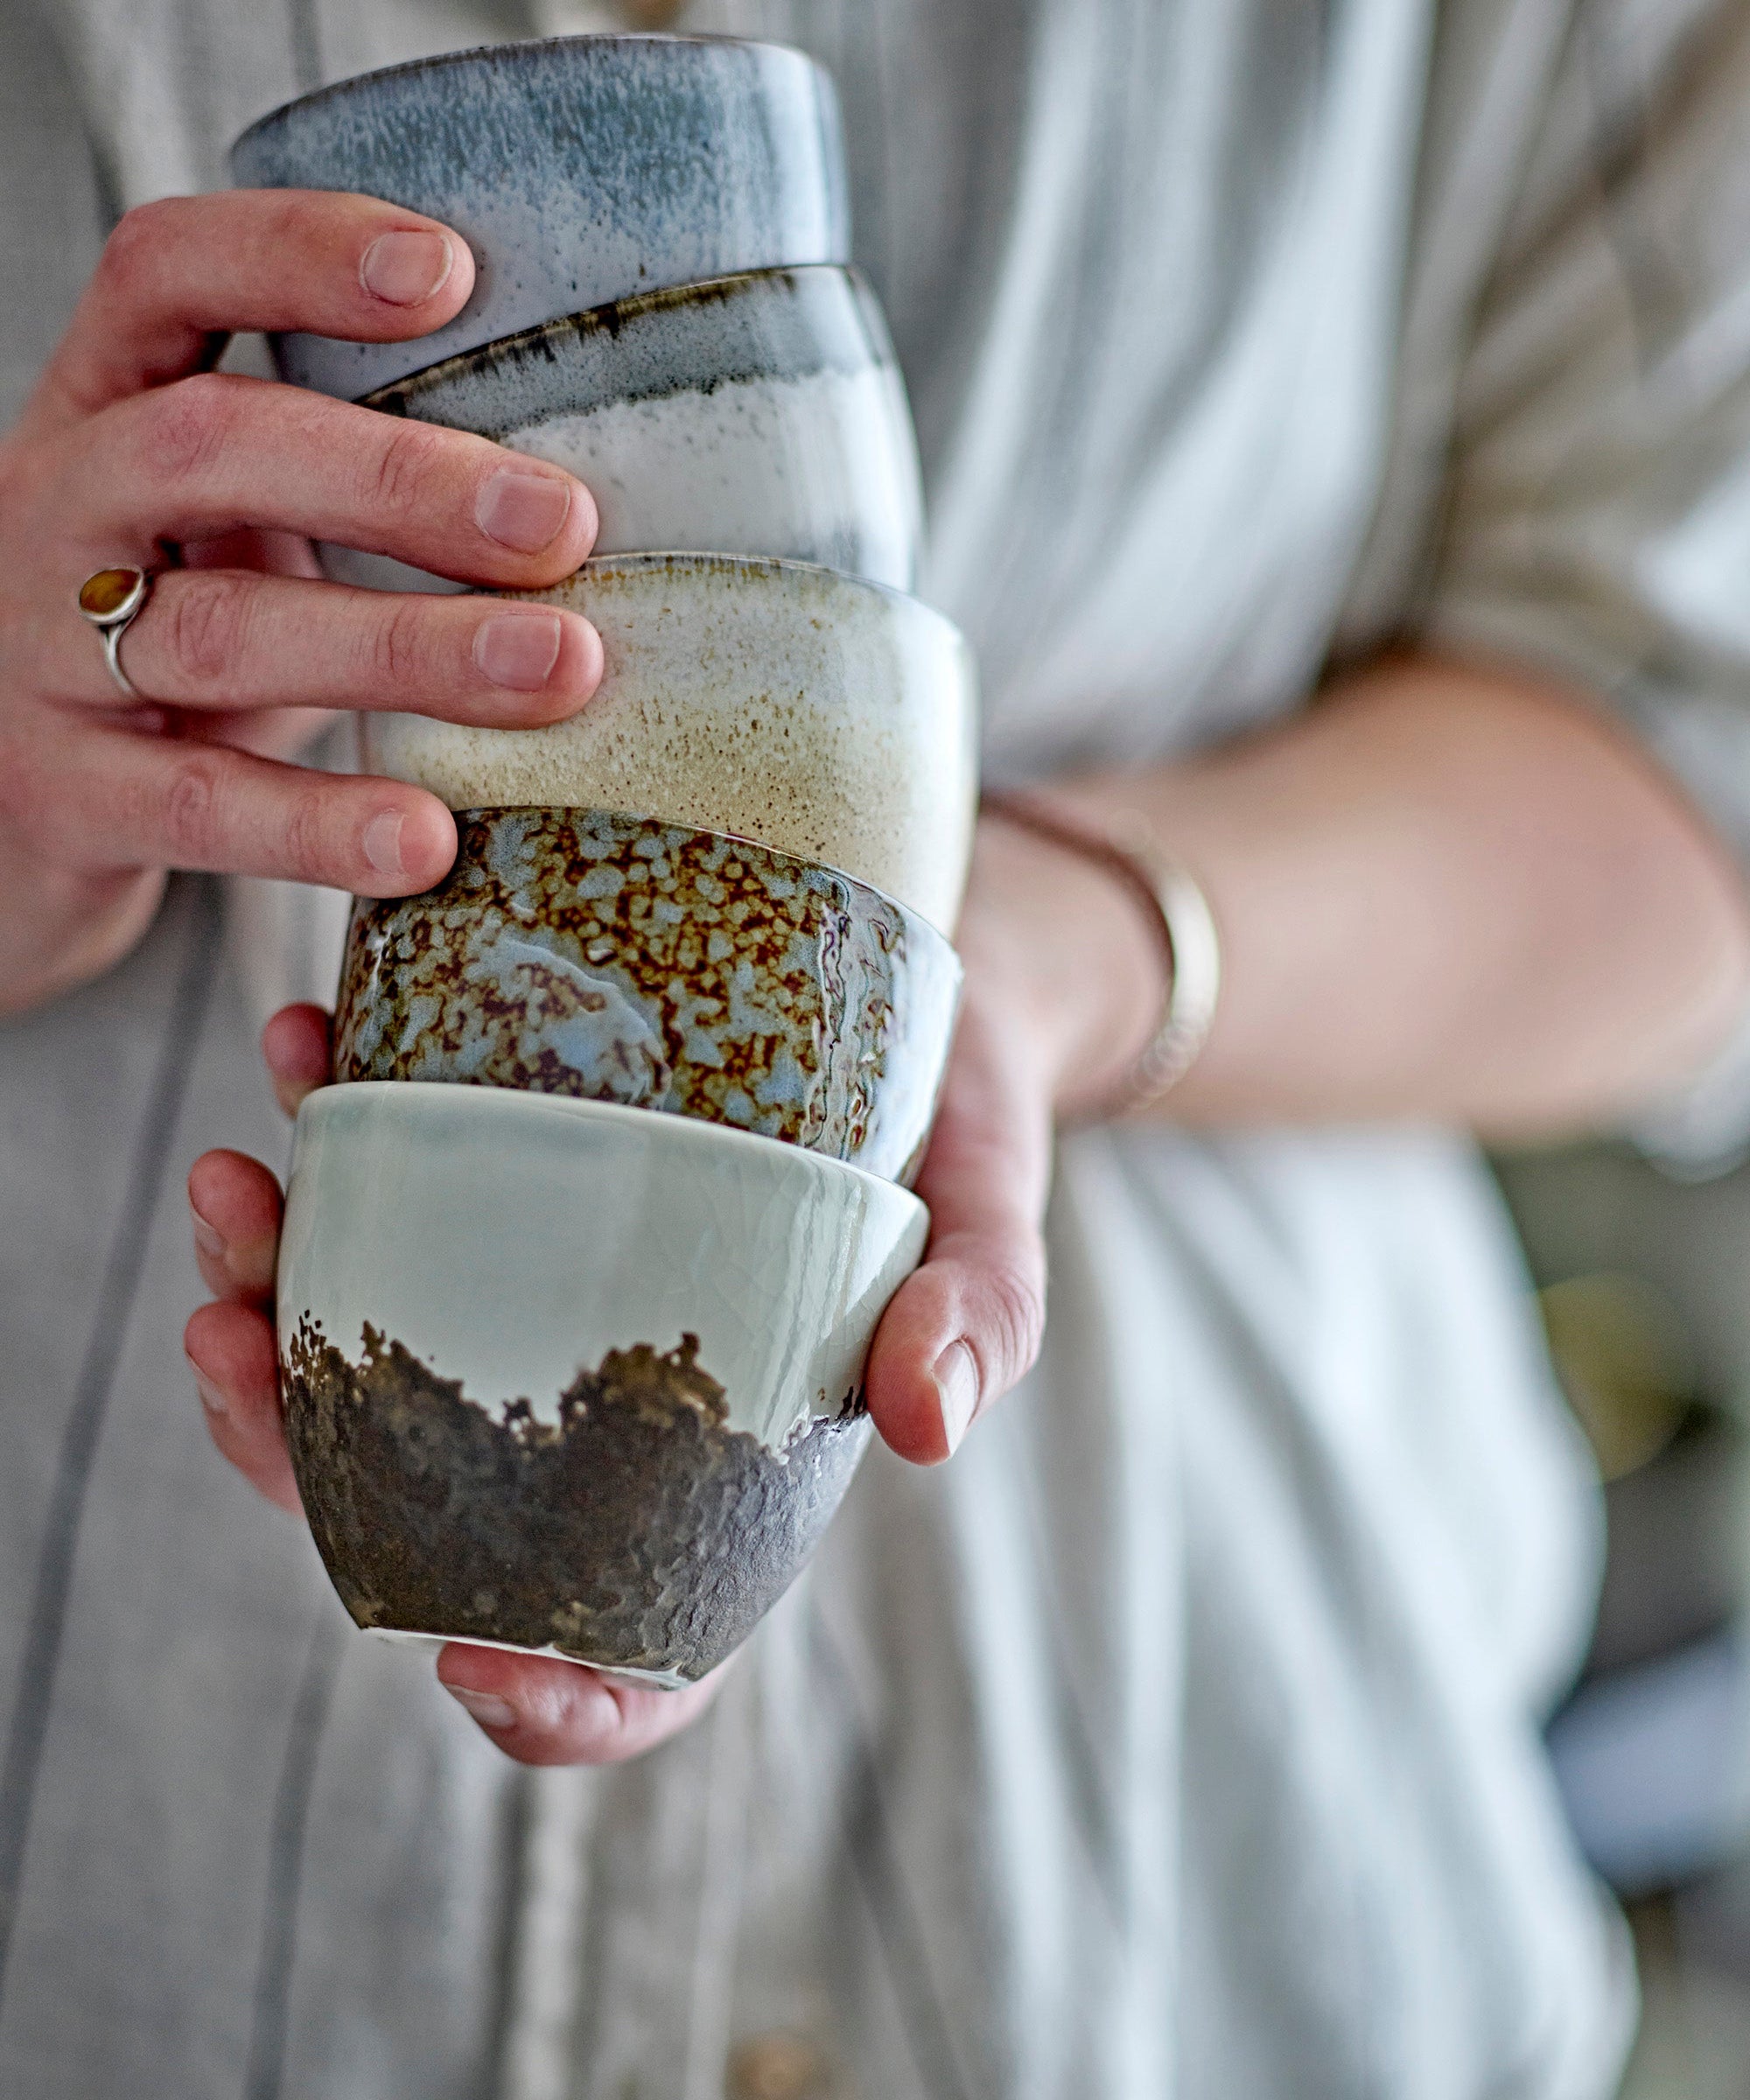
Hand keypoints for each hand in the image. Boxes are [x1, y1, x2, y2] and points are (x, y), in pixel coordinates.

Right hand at [0, 190, 601, 1014]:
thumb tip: (595, 498)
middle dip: (402, 479)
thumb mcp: (237, 530)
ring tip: (558, 670)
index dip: (295, 253)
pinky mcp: (60, 796)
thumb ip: (348, 489)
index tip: (449, 272)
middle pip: (209, 448)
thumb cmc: (178, 643)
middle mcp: (55, 508)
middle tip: (564, 523)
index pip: (166, 276)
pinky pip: (197, 806)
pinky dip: (319, 825)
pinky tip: (429, 842)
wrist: (17, 810)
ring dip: (404, 648)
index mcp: (107, 410)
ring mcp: (38, 652)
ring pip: (221, 633)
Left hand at [182, 815, 1161, 1762]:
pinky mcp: (508, 1168)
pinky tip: (303, 1050)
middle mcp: (604, 1396)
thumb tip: (928, 1428)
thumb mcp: (992, 1215)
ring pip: (368, 1350)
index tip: (466, 1654)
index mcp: (729, 1463)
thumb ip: (979, 1318)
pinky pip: (384, 1193)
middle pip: (430, 1500)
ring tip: (233, 1182)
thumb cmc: (962, 1125)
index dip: (551, 1699)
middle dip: (294, 1452)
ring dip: (263, 1287)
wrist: (925, 983)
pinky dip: (319, 1137)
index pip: (639, 1641)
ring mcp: (541, 1286)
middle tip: (228, 1345)